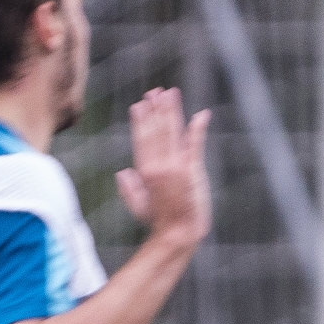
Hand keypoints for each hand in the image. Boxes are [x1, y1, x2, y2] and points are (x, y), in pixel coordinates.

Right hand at [116, 87, 211, 251]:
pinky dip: (198, 129)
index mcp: (144, 171)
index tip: (139, 104)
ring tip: (171, 93)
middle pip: (155, 131)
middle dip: (155, 110)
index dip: (141, 121)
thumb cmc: (157, 221)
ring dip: (171, 112)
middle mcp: (158, 165)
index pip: (141, 139)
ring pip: (172, 132)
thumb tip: (122, 172)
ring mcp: (176, 167)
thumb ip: (129, 188)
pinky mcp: (192, 170)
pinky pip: (194, 145)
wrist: (177, 233)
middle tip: (155, 91)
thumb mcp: (138, 205)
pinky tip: (201, 115)